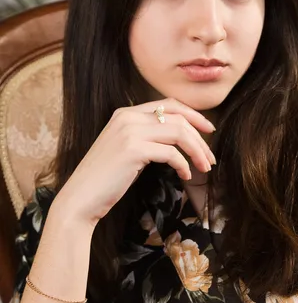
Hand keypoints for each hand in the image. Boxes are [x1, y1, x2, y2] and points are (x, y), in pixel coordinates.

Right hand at [52, 99, 215, 230]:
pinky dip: (184, 164)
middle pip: (178, 118)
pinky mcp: (133, 150)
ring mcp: (129, 132)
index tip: (209, 129)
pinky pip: (171, 153)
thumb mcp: (126, 149)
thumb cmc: (106, 179)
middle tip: (210, 157)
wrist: (81, 198)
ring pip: (178, 133)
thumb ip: (146, 137)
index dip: (193, 115)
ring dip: (197, 151)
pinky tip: (186, 175)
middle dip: (200, 137)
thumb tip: (179, 138)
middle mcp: (127, 117)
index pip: (168, 104)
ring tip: (205, 167)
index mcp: (125, 113)